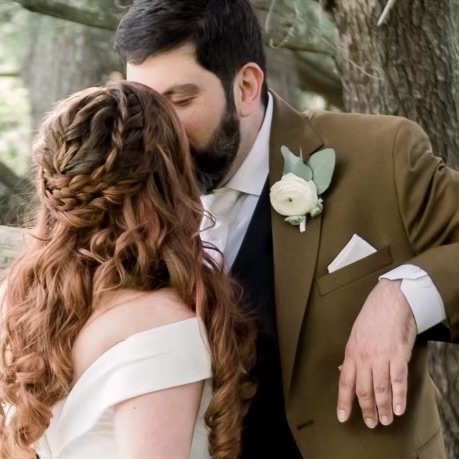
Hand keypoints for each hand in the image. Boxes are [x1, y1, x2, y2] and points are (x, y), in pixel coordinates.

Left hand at [337, 279, 416, 427]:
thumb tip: (346, 370)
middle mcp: (364, 358)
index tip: (343, 417)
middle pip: (363, 390)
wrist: (390, 301)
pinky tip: (399, 409)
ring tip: (385, 421)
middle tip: (371, 423)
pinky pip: (398, 381)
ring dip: (383, 408)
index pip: (345, 382)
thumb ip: (352, 355)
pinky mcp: (399, 356)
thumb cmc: (372, 317)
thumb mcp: (355, 335)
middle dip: (366, 410)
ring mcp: (382, 358)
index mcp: (351, 352)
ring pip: (381, 390)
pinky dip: (399, 398)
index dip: (344, 401)